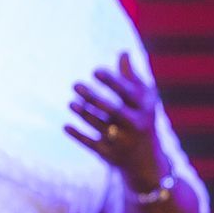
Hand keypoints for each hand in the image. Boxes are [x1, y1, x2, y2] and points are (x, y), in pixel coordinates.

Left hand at [67, 51, 163, 185]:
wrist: (148, 161)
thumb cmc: (141, 119)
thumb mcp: (141, 100)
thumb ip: (130, 77)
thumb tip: (123, 51)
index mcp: (144, 109)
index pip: (128, 93)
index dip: (112, 81)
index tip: (95, 71)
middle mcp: (136, 126)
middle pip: (114, 111)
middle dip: (94, 98)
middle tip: (75, 84)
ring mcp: (123, 141)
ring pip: (101, 127)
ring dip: (84, 114)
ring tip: (72, 103)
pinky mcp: (109, 155)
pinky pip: (91, 144)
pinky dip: (78, 135)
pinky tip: (65, 126)